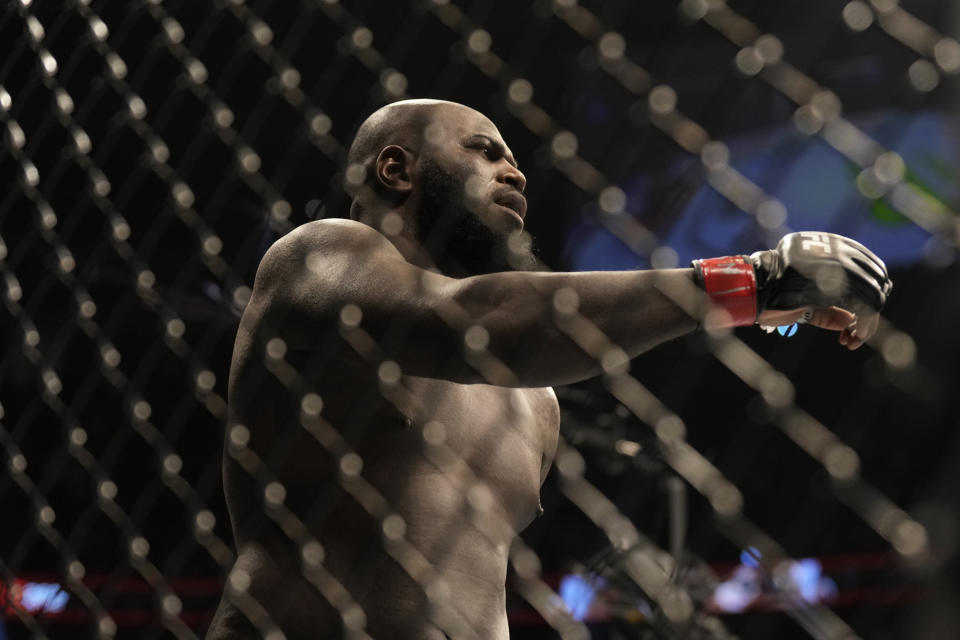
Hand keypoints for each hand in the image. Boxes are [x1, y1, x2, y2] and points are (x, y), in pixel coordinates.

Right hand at [694, 232, 889, 346]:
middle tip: (856, 333)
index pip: (870, 267)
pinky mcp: (837, 284)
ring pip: (874, 295)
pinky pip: (863, 307)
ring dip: (868, 324)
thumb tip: (850, 320)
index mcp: (832, 246)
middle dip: (872, 310)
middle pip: (877, 280)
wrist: (752, 291)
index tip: (857, 317)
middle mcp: (839, 251)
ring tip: (852, 340)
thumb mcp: (805, 301)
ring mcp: (839, 266)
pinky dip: (863, 328)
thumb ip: (829, 307)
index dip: (872, 293)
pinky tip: (849, 339)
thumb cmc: (773, 295)